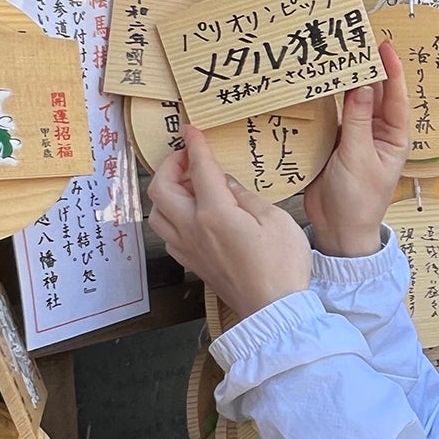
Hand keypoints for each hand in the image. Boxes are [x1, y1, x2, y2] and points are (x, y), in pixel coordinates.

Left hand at [148, 125, 312, 317]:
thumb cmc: (282, 264)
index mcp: (215, 213)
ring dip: (166, 192)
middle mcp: (193, 228)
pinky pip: (167, 233)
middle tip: (189, 158)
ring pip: (156, 212)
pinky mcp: (192, 263)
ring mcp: (188, 248)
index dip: (194, 146)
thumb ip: (246, 196)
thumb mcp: (276, 219)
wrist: (273, 309)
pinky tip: (189, 214)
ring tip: (188, 185)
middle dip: (170, 166)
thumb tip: (226, 184)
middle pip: (161, 189)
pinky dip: (170, 215)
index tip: (191, 129)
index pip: (199, 169)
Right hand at [305, 41, 410, 256]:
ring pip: (351, 103)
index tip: (384, 46)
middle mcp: (377, 133)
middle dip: (367, 70)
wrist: (338, 229)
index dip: (391, 71)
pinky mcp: (334, 143)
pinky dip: (325, 101)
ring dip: (344, 83)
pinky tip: (316, 83)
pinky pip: (331, 116)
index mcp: (394, 137)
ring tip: (335, 56)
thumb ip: (358, 120)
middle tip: (356, 42)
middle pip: (374, 95)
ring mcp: (355, 137)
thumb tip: (364, 85)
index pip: (395, 97)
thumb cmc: (358, 200)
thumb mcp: (358, 157)